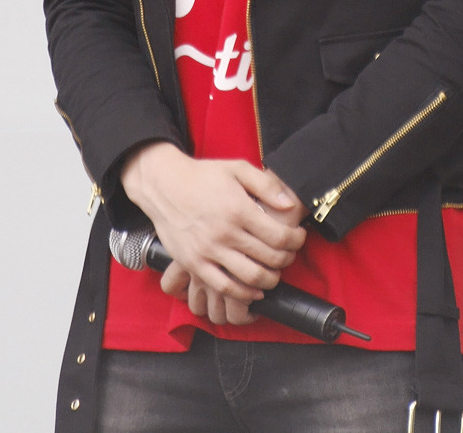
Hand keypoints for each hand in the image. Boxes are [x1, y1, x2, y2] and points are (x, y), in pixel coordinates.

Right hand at [120, 143, 306, 322]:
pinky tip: (253, 290)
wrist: (164, 185)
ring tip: (274, 273)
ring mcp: (208, 251)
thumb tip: (289, 205)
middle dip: (286, 260)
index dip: (295, 241)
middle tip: (289, 255)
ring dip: (269, 280)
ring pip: (249, 277)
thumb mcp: (237, 168)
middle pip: (268, 258)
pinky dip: (243, 294)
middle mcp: (225, 232)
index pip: (278, 236)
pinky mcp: (194, 264)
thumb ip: (266, 185)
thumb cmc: (203, 175)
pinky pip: (224, 287)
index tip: (299, 238)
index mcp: (238, 209)